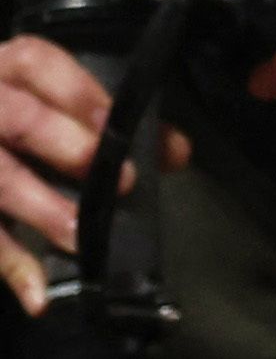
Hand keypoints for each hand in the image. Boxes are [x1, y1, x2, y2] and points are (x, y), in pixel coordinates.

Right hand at [0, 34, 187, 314]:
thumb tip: (175, 152)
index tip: (118, 129)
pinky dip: (9, 264)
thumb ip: (111, 121)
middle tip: (116, 181)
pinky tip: (37, 293)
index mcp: (5, 69)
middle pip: (17, 120)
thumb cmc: (16, 117)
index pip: (39, 65)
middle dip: (66, 146)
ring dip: (40, 210)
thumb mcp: (50, 103)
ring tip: (79, 240)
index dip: (80, 95)